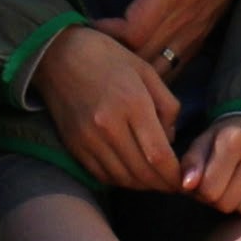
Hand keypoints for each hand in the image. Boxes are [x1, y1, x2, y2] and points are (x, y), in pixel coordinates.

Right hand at [34, 24, 186, 190]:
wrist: (56, 54)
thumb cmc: (106, 57)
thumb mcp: (146, 71)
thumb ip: (167, 106)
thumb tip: (171, 139)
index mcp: (132, 103)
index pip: (158, 155)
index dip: (174, 175)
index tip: (184, 179)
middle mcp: (108, 125)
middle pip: (141, 172)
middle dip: (162, 184)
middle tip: (173, 185)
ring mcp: (88, 139)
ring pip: (122, 179)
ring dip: (142, 185)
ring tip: (155, 180)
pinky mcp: (74, 146)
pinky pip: (102, 175)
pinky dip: (120, 180)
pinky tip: (130, 174)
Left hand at [87, 0, 240, 66]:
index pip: (135, 31)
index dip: (105, 35)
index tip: (85, 24)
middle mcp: (189, 13)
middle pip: (144, 56)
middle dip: (113, 57)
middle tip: (87, 45)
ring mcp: (199, 28)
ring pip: (161, 68)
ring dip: (132, 69)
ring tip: (108, 57)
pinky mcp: (204, 34)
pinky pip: (176, 65)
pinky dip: (152, 72)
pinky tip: (134, 65)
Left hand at [181, 117, 240, 218]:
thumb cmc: (226, 140)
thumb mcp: (203, 145)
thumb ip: (190, 165)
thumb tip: (187, 186)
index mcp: (234, 139)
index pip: (209, 191)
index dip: (203, 192)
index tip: (207, 180)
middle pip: (228, 203)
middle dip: (220, 199)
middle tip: (224, 183)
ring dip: (239, 202)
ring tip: (240, 183)